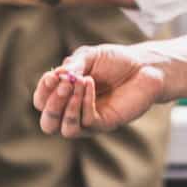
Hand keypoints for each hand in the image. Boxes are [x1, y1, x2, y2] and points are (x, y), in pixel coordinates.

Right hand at [33, 44, 166, 137]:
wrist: (144, 66)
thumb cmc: (115, 61)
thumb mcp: (89, 56)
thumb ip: (73, 65)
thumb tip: (57, 75)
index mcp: (64, 95)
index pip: (41, 102)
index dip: (42, 90)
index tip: (52, 76)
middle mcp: (73, 112)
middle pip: (48, 124)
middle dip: (51, 104)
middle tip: (63, 83)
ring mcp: (89, 121)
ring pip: (66, 129)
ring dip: (67, 106)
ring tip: (78, 82)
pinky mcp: (106, 124)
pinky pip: (87, 122)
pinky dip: (85, 102)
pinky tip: (90, 83)